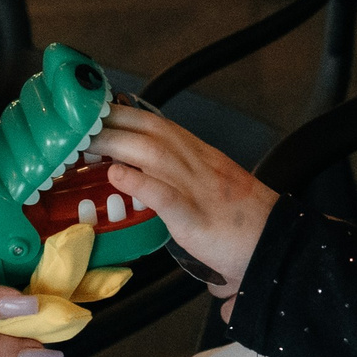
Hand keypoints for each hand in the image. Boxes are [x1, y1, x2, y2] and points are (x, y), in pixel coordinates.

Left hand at [87, 105, 276, 300]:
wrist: (282, 246)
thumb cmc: (246, 225)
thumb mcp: (212, 191)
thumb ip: (181, 184)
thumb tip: (144, 184)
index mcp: (201, 157)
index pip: (157, 124)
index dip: (123, 113)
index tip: (92, 110)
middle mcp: (198, 165)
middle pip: (149, 132)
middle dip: (110, 123)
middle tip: (74, 121)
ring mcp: (199, 190)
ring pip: (153, 154)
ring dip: (114, 144)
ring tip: (82, 143)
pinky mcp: (198, 219)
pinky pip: (167, 196)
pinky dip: (140, 182)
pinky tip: (116, 175)